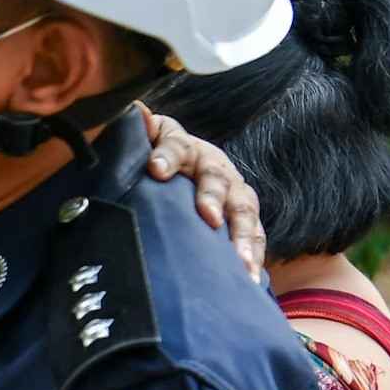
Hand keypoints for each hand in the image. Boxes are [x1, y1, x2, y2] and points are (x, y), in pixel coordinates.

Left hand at [140, 106, 266, 282]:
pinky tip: (251, 278)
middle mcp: (213, 167)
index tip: (155, 170)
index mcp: (183, 147)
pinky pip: (254, 236)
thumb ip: (140, 134)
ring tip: (240, 262)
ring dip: (242, 236)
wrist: (187, 171)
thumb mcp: (147, 145)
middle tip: (209, 217)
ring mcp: (234, 192)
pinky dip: (254, 256)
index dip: (166, 156)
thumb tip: (136, 110)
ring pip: (243, 211)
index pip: (174, 145)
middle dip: (213, 198)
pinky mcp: (244, 218)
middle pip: (217, 179)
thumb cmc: (158, 164)